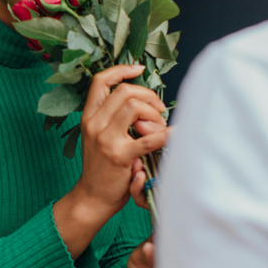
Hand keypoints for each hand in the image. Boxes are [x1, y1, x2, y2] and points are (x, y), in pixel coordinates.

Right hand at [78, 65, 166, 216]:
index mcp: (89, 117)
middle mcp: (94, 124)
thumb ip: (114, 120)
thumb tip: (143, 105)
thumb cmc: (101, 169)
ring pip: (134, 106)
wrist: (92, 199)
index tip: (139, 69)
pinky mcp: (120, 156)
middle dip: (148, 96)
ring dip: (154, 113)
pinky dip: (168, 133)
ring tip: (159, 126)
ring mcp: (106, 139)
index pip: (100, 81)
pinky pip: (149, 138)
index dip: (121, 70)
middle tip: (159, 110)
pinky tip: (178, 133)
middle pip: (124, 92)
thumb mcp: (98, 138)